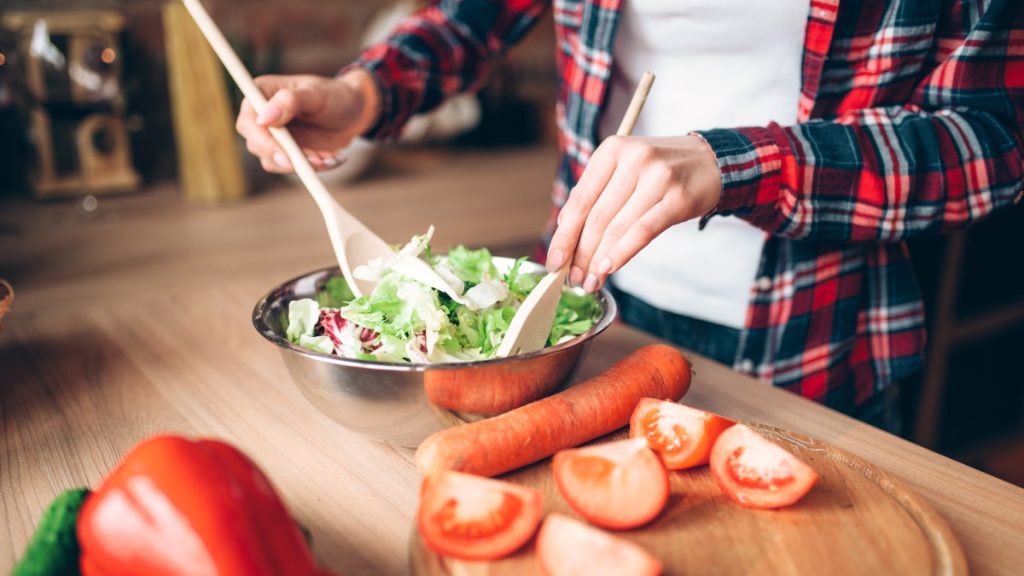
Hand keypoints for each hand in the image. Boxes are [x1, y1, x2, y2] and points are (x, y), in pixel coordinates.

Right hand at [235, 69, 379, 172]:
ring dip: (301, 165)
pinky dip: (311, 168)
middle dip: (286, 158)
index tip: (285, 154)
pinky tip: (330, 159)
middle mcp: (261, 117)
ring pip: (273, 162)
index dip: (263, 141)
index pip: (249, 122)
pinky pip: (291, 168)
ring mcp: (272, 137)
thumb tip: (263, 118)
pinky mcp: (285, 153)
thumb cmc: (333, 95)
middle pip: (257, 146)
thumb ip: (289, 101)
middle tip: (315, 161)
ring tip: (328, 157)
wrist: (353, 113)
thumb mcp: (315, 94)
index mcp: (261, 94)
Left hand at [545, 135, 721, 291]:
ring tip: (590, 280)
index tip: (554, 261)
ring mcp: (658, 177)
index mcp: (612, 150)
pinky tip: (609, 268)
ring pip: (617, 227)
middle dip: (580, 253)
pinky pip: (643, 231)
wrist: (711, 160)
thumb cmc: (660, 170)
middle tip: (572, 278)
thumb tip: (565, 233)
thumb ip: (596, 194)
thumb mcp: (624, 169)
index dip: (564, 235)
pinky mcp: (678, 197)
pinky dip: (622, 253)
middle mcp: (634, 159)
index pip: (580, 200)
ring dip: (599, 260)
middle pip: (596, 217)